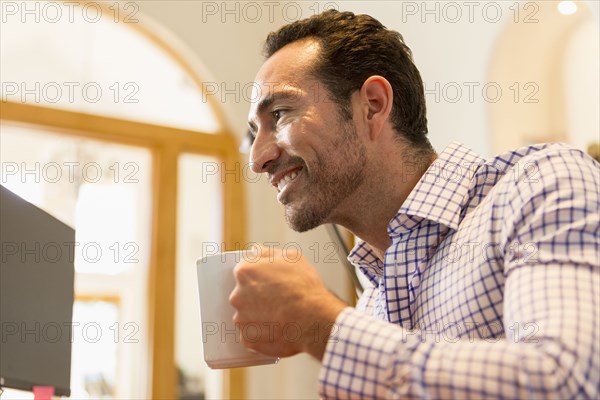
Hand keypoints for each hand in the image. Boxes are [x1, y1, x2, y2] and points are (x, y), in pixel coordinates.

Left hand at [229, 244, 346, 359]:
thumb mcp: (291, 257)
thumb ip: (267, 252)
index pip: (244, 271)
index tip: (269, 282)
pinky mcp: (248, 339)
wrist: (314, 319)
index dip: (259, 276)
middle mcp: (238, 295)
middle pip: (243, 294)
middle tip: (277, 300)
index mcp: (246, 272)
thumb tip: (256, 251)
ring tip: (280, 316)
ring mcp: (242, 319)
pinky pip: (251, 335)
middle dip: (257, 297)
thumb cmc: (305, 288)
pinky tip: (278, 329)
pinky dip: (262, 334)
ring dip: (259, 316)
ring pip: (247, 316)